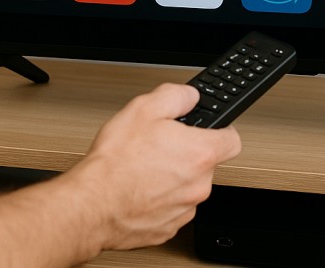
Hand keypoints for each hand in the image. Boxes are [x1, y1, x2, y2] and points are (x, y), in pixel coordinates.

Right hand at [64, 83, 241, 250]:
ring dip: (173, 179)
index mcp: (200, 153)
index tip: (207, 131)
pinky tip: (139, 191)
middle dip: (187, 155)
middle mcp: (199, 184)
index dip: (220, 132)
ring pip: (188, 188)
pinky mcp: (168, 228)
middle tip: (161, 148)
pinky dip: (159, 201)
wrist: (91, 205)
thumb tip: (190, 96)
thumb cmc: (115, 163)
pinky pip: (171, 209)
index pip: (233, 140)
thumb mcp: (144, 108)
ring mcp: (184, 209)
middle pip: (207, 165)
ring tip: (144, 170)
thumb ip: (176, 96)